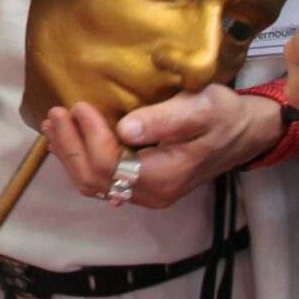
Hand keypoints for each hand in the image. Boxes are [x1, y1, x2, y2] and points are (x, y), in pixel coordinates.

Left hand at [39, 86, 284, 208]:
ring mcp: (145, 192)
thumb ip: (163, 120)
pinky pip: (102, 179)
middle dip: (69, 146)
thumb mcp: (199, 109)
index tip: (80, 105)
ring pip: (93, 182)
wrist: (244, 131)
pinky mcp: (141, 183)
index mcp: (163, 177)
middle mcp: (150, 192)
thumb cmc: (223, 116)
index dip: (89, 135)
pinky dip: (80, 159)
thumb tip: (127, 127)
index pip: (111, 163)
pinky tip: (70, 139)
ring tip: (54, 124)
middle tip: (56, 113)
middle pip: (94, 178)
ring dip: (69, 153)